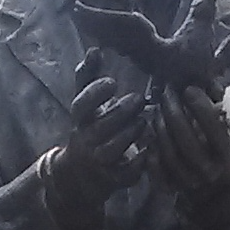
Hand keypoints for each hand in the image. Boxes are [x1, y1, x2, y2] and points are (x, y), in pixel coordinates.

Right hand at [46, 50, 146, 229]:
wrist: (79, 175)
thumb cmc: (89, 130)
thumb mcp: (85, 105)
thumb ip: (88, 78)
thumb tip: (95, 48)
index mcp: (80, 121)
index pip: (81, 105)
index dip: (95, 94)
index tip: (113, 83)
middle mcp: (86, 141)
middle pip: (101, 127)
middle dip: (121, 112)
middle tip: (139, 99)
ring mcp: (98, 162)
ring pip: (113, 149)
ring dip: (130, 134)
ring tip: (145, 121)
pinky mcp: (112, 181)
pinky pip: (125, 174)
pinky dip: (138, 164)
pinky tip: (149, 151)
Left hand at [151, 83, 229, 229]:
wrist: (223, 193)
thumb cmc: (227, 156)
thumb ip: (221, 117)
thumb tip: (206, 87)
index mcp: (228, 158)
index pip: (213, 128)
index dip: (200, 106)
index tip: (190, 89)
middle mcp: (208, 172)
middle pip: (185, 138)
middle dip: (174, 111)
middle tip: (168, 93)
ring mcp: (189, 182)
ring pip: (168, 151)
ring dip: (160, 126)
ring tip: (159, 109)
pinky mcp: (173, 189)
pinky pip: (156, 168)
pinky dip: (151, 148)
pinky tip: (152, 133)